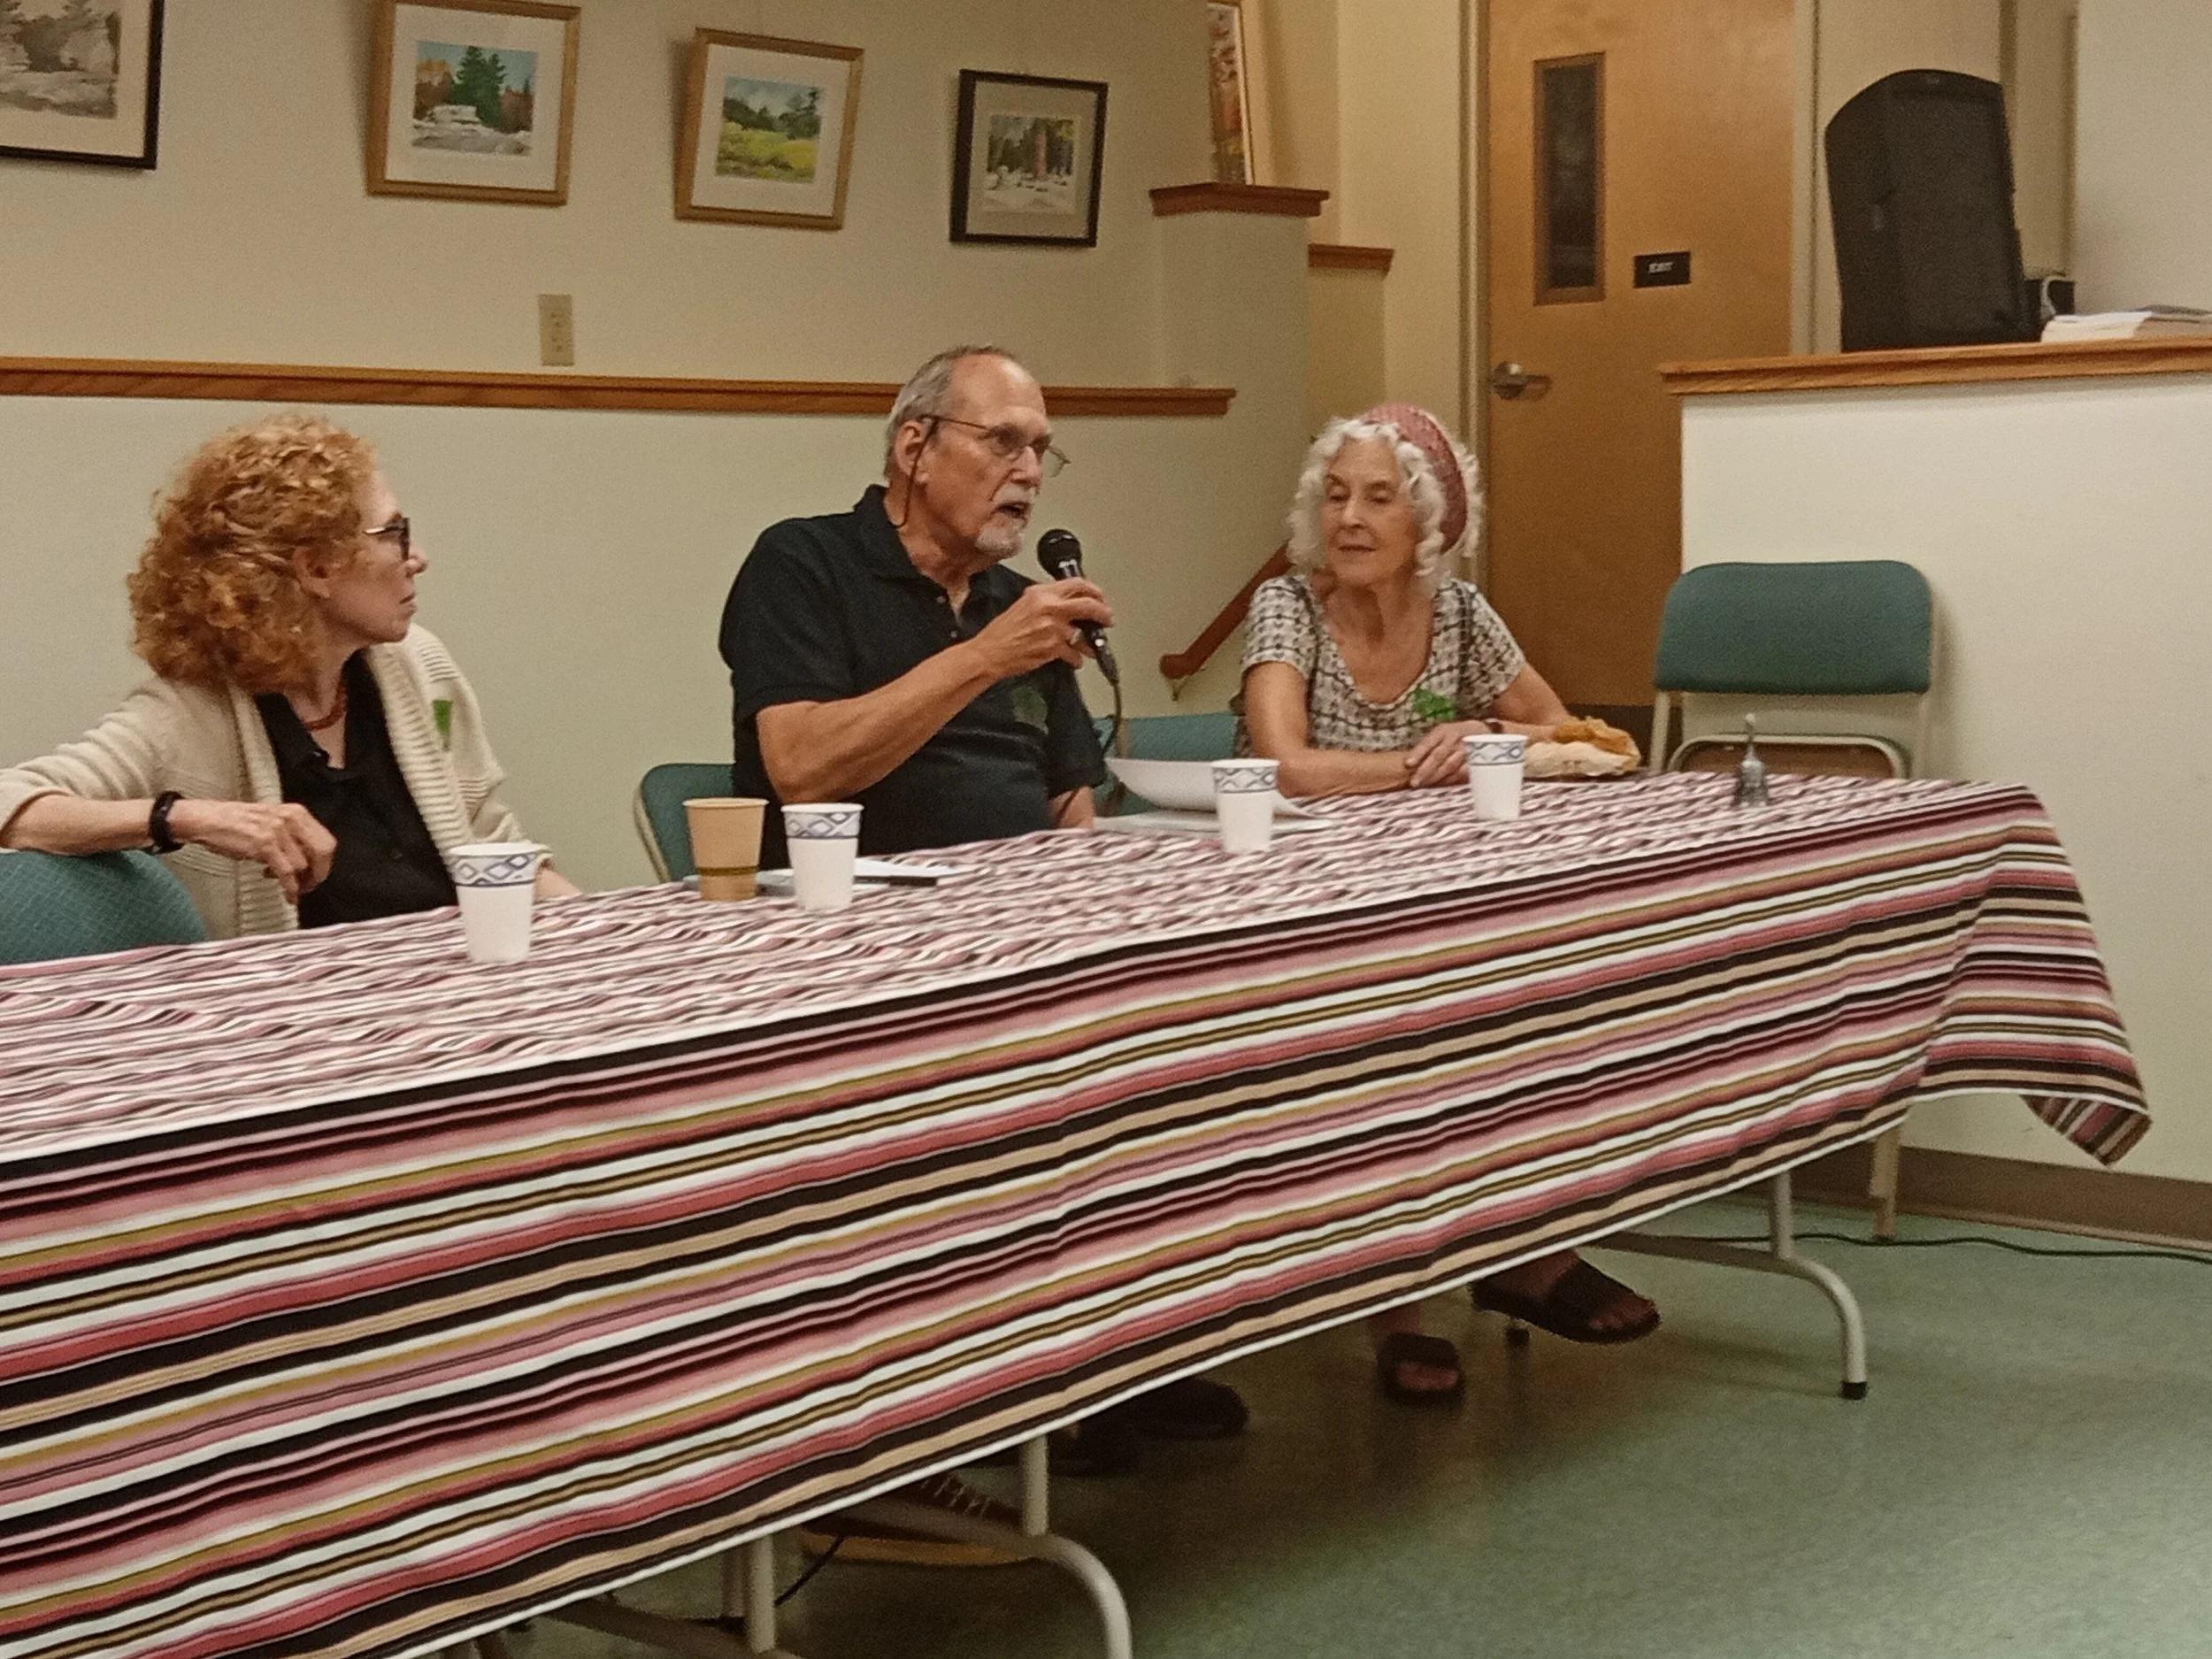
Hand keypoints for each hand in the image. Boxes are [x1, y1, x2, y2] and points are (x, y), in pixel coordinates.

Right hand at [169, 799, 335, 902]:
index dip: (325, 863)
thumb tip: (308, 860)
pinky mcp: (264, 844)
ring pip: (304, 865)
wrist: (207, 819)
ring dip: (299, 882)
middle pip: (322, 853)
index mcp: (296, 813)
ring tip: (286, 885)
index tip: (318, 875)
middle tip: (310, 886)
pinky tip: (288, 895)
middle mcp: (290, 819)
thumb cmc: (236, 823)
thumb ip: (292, 836)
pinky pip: (287, 872)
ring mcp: (278, 831)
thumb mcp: (272, 822)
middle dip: (319, 874)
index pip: (326, 841)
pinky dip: (291, 888)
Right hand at [967, 579, 1113, 678]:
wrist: (990, 652)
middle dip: (1104, 613)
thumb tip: (1066, 602)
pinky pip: (1074, 653)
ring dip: (1091, 642)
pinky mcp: (1053, 647)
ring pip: (1084, 633)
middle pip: (1089, 605)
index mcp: (1041, 593)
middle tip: (1108, 619)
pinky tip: (1075, 660)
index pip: (1077, 584)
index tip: (1099, 597)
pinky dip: (1076, 659)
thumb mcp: (1024, 604)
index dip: (1094, 591)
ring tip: (1092, 646)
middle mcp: (1049, 607)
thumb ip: (1046, 600)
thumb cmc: (1002, 632)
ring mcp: (1053, 628)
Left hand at [1404, 721, 1489, 788]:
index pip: (1428, 742)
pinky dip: (1451, 780)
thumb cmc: (1454, 736)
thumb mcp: (1441, 734)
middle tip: (1414, 782)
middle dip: (1425, 770)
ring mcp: (1467, 748)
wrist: (1483, 732)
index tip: (1407, 764)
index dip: (1417, 753)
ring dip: (1436, 777)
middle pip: (1438, 755)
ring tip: (1424, 785)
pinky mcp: (1477, 760)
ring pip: (1450, 765)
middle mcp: (1455, 737)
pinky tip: (1442, 785)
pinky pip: (1462, 772)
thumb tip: (1409, 764)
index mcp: (1443, 730)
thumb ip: (1427, 747)